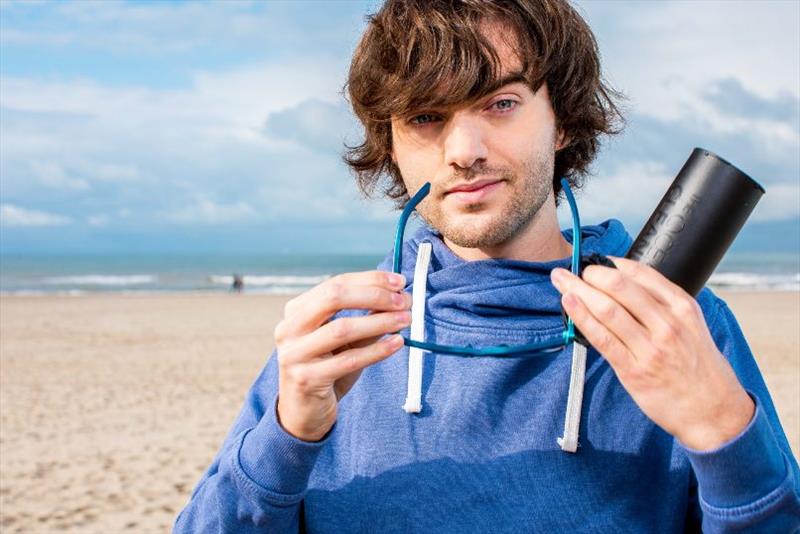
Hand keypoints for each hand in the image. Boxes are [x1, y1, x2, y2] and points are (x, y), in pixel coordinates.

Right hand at [274, 271, 410, 441]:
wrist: (303, 413)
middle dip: (374, 295)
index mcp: (297, 311)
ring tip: (406, 319)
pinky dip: (377, 350)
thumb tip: (396, 297)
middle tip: (404, 300)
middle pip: (334, 297)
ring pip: (342, 329)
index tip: (399, 282)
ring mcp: (294, 354)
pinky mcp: (307, 379)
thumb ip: (365, 318)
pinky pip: (349, 360)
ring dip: (380, 321)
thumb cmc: (326, 370)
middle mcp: (290, 328)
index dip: (370, 280)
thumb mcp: (345, 341)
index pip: (336, 284)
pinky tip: (397, 343)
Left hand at [551, 257, 753, 450]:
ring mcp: (650, 347)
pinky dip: (581, 317)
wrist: (714, 411)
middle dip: (589, 273)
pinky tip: (569, 304)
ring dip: (578, 290)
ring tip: (561, 280)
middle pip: (619, 286)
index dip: (611, 263)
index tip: (596, 261)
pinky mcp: (633, 370)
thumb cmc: (698, 367)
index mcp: (682, 307)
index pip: (640, 273)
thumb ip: (663, 304)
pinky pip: (602, 338)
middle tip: (571, 268)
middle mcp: (666, 324)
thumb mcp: (692, 325)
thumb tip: (624, 283)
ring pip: (606, 309)